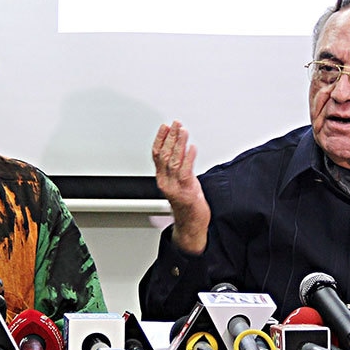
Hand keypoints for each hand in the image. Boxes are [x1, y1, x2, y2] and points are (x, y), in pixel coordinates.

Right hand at [152, 121, 210, 253]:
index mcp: (162, 179)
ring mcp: (175, 187)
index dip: (160, 139)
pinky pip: (186, 171)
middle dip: (170, 137)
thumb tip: (180, 150)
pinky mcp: (187, 191)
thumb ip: (177, 169)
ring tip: (183, 131)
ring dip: (179, 144)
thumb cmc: (187, 205)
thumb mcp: (179, 183)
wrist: (191, 225)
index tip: (165, 127)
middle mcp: (166, 182)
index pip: (157, 155)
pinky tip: (192, 148)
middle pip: (165, 155)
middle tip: (176, 124)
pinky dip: (188, 158)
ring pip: (174, 161)